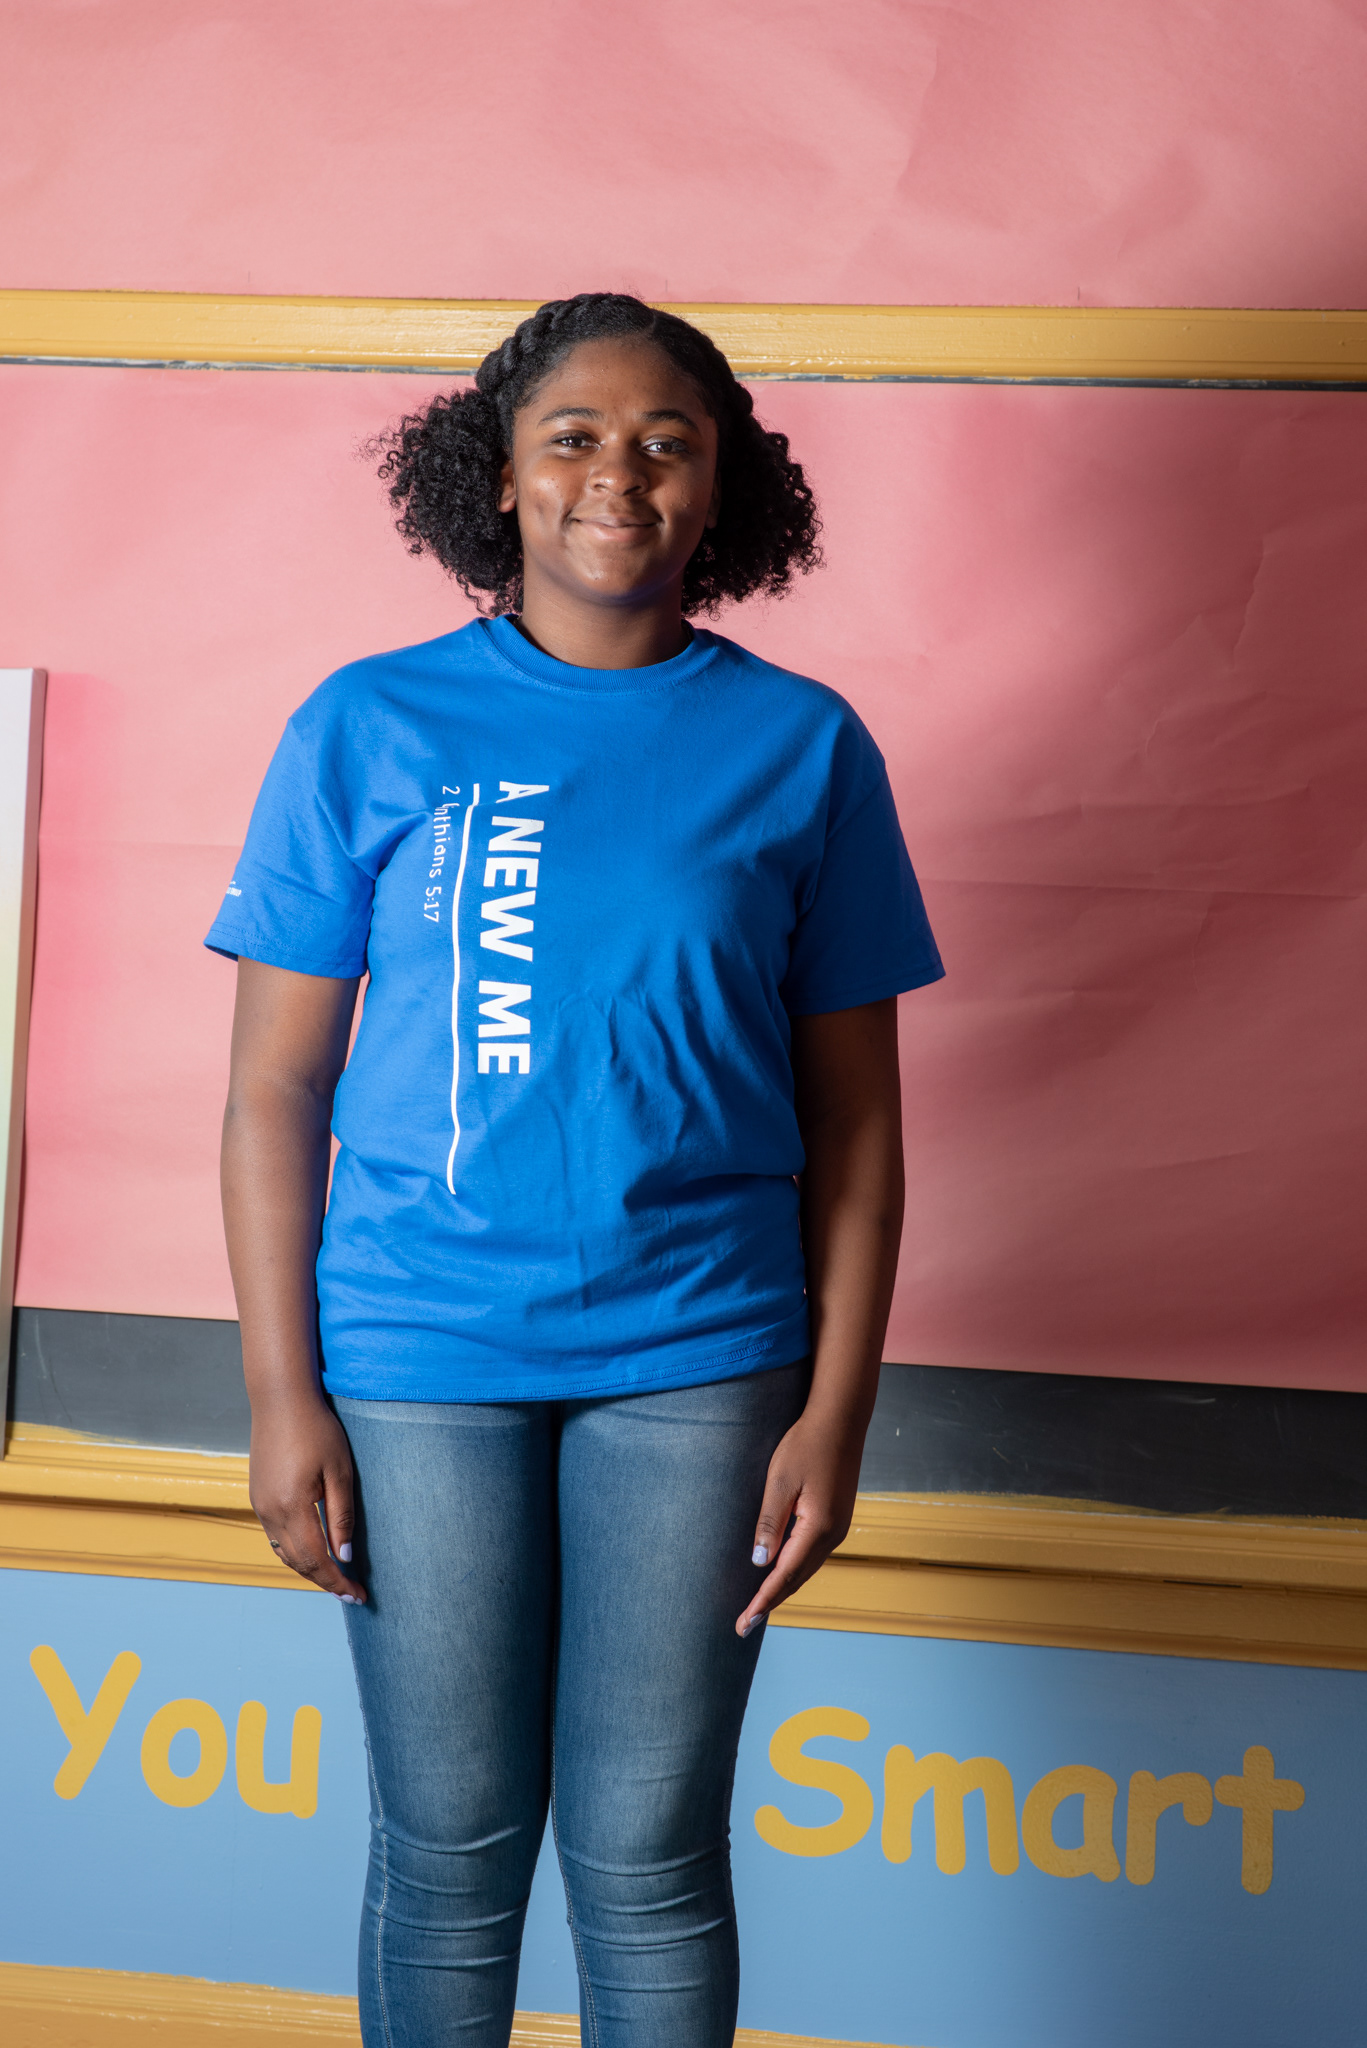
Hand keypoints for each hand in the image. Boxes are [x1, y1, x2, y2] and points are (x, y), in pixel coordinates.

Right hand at [249, 1393, 364, 1602]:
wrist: (280, 1400)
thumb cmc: (316, 1429)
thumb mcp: (339, 1471)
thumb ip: (342, 1516)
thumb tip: (345, 1556)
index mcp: (292, 1506)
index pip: (317, 1560)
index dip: (337, 1581)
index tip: (358, 1595)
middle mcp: (270, 1512)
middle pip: (299, 1563)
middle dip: (326, 1581)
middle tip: (351, 1593)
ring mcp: (260, 1506)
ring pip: (285, 1553)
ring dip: (309, 1569)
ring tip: (335, 1578)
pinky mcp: (258, 1497)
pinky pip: (276, 1537)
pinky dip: (295, 1552)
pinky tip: (313, 1552)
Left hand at [736, 1405, 863, 1635]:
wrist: (840, 1421)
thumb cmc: (806, 1445)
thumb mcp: (780, 1482)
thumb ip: (770, 1523)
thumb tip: (760, 1563)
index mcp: (817, 1528)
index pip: (783, 1575)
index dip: (762, 1601)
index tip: (743, 1623)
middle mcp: (832, 1535)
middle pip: (797, 1579)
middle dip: (770, 1602)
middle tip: (745, 1624)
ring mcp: (838, 1528)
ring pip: (806, 1569)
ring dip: (783, 1588)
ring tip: (760, 1605)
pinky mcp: (836, 1519)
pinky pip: (812, 1555)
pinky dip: (794, 1570)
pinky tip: (781, 1573)